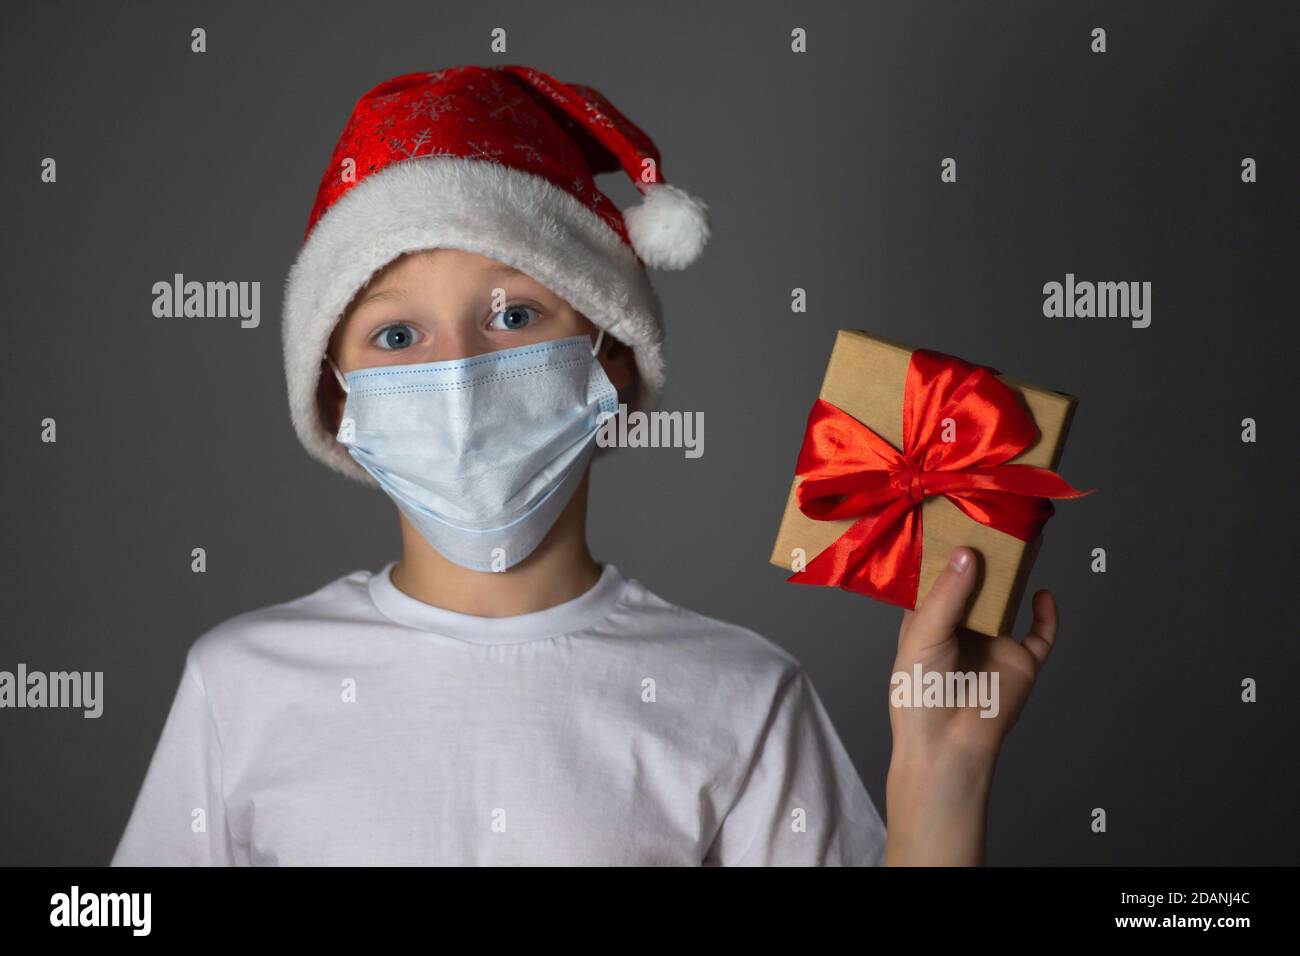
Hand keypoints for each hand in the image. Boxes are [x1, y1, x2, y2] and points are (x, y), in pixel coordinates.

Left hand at [883, 545, 1059, 864]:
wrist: (947, 746)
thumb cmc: (919, 694)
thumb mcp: (924, 635)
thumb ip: (948, 594)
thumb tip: (969, 553)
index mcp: (930, 617)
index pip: (941, 574)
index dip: (948, 547)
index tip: (956, 513)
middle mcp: (964, 624)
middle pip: (981, 580)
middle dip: (989, 552)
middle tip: (997, 515)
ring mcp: (994, 641)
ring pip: (1011, 598)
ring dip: (1018, 572)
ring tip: (1024, 537)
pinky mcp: (1022, 662)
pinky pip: (1042, 633)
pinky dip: (1047, 614)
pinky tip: (1042, 594)